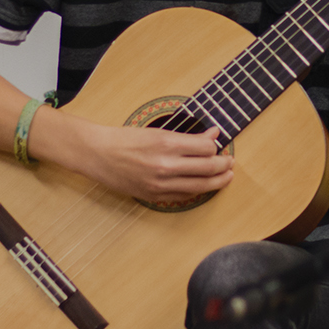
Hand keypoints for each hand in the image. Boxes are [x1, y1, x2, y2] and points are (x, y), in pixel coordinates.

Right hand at [58, 118, 232, 203]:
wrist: (98, 154)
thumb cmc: (125, 139)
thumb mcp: (157, 131)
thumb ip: (187, 137)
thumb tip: (213, 135)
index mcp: (166, 143)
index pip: (206, 148)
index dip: (216, 146)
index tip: (219, 143)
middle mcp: (165, 165)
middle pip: (208, 168)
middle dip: (224, 165)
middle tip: (230, 162)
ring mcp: (160, 184)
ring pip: (200, 186)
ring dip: (218, 181)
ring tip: (226, 176)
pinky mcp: (155, 196)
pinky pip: (184, 197)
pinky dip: (197, 191)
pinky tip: (203, 186)